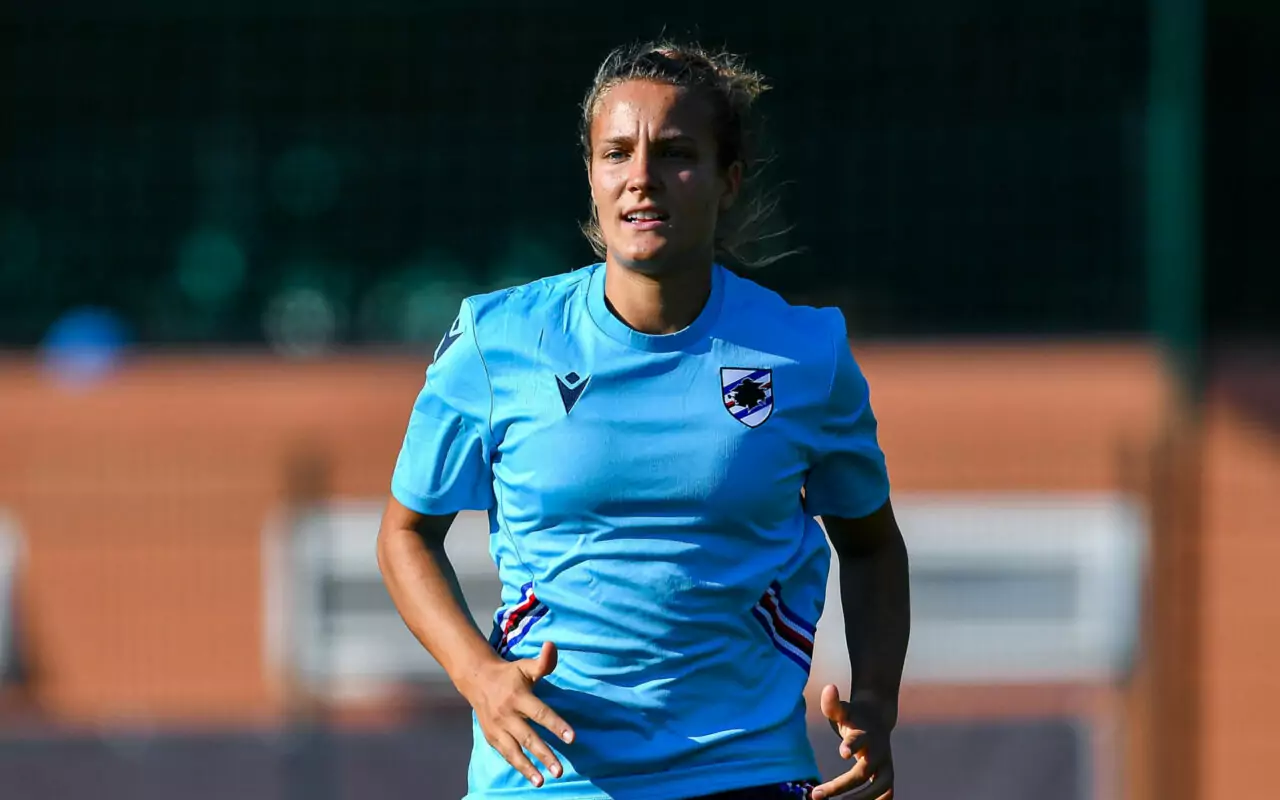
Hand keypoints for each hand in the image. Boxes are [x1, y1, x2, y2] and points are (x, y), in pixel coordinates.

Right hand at [464, 641, 574, 787]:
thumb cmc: (509, 674)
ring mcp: (497, 728)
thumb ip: (543, 662)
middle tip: (560, 770)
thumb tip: (552, 645)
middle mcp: (506, 714)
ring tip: (543, 780)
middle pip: (528, 737)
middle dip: (544, 755)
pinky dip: (517, 766)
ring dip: (528, 768)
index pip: (540, 713)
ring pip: (514, 751)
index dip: (557, 725)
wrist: (477, 680)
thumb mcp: (525, 665)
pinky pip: (505, 753)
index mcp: (518, 697)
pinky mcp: (491, 737)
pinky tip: (531, 775)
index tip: (572, 738)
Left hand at [811, 684, 893, 799]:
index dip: (852, 745)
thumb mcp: (842, 709)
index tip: (842, 753)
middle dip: (840, 785)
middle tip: (816, 795)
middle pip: (863, 772)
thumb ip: (831, 703)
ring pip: (879, 789)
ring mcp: (886, 766)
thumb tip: (829, 687)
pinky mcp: (888, 777)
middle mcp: (879, 752)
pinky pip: (887, 795)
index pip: (859, 740)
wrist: (878, 719)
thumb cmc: (853, 715)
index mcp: (865, 734)